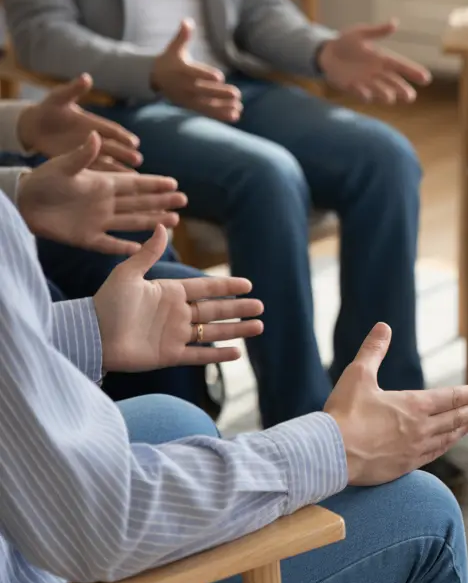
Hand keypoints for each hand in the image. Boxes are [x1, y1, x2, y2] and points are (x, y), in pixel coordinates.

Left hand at [17, 74, 142, 171]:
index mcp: (94, 122)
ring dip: (120, 167)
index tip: (134, 142)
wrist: (34, 126)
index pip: (112, 130)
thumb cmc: (48, 109)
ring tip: (134, 175)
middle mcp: (95, 138)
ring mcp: (89, 150)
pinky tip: (118, 183)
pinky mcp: (80, 161)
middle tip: (137, 159)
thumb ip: (73, 89)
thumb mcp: (58, 98)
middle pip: (114, 146)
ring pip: (109, 160)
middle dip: (126, 153)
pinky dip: (105, 175)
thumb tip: (86, 77)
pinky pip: (95, 170)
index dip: (123, 136)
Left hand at [17, 133, 186, 254]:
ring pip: (132, 222)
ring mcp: (98, 221)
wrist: (22, 203)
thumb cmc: (41, 180)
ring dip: (152, 221)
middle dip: (162, 202)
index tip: (174, 183)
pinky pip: (110, 244)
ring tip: (174, 221)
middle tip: (183, 201)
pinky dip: (125, 247)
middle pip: (140, 203)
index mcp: (102, 184)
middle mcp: (105, 203)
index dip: (154, 183)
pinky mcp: (86, 238)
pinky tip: (141, 248)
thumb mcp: (63, 165)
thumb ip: (83, 155)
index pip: (134, 184)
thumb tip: (98, 136)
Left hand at [93, 225, 263, 371]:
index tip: (247, 284)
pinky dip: (218, 355)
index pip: (206, 288)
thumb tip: (162, 227)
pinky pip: (199, 355)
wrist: (92, 335)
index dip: (226, 286)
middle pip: (216, 310)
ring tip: (258, 327)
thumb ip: (147, 253)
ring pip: (214, 332)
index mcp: (170, 292)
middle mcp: (177, 314)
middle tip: (260, 307)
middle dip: (239, 309)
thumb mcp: (127, 274)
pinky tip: (237, 353)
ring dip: (236, 330)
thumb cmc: (106, 303)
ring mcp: (175, 335)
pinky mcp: (170, 355)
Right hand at [151, 19, 242, 122]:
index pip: (194, 73)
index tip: (220, 76)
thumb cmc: (170, 60)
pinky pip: (206, 112)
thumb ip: (182, 36)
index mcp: (181, 69)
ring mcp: (187, 98)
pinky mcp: (191, 106)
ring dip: (223, 108)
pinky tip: (235, 116)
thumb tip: (187, 21)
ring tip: (239, 108)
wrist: (156, 78)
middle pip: (203, 90)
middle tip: (237, 94)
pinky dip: (220, 115)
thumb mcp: (174, 47)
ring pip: (206, 104)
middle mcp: (184, 85)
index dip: (206, 74)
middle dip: (220, 93)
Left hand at [317, 20, 431, 103]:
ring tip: (390, 96)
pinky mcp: (354, 89)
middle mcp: (378, 74)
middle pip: (396, 84)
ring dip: (386, 95)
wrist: (325, 53)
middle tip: (410, 96)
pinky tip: (363, 90)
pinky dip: (364, 94)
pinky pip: (362, 95)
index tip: (426, 78)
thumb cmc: (345, 42)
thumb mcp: (360, 33)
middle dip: (404, 91)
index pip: (401, 66)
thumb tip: (395, 23)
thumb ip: (377, 31)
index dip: (414, 72)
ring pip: (382, 93)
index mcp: (382, 59)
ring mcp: (367, 83)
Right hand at [324, 323, 467, 484]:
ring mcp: (415, 449)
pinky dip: (447, 444)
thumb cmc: (343, 413)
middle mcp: (420, 428)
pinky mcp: (404, 466)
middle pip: (456, 418)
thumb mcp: (358, 375)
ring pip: (449, 437)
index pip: (452, 397)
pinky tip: (450, 442)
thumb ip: (373, 350)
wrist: (330, 455)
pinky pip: (434, 454)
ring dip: (465, 428)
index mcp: (413, 405)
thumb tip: (383, 326)